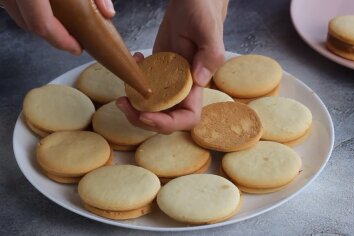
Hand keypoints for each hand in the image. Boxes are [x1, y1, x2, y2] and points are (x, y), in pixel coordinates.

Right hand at [1, 0, 114, 54]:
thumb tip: (107, 13)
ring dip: (39, 24)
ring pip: (17, 16)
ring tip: (62, 26)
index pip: (42, 24)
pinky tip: (45, 8)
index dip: (62, 41)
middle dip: (54, 37)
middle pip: (29, 24)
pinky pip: (11, 4)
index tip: (78, 49)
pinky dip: (27, 10)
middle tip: (74, 41)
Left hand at [117, 0, 227, 133]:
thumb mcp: (209, 31)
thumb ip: (210, 55)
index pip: (187, 118)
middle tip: (123, 102)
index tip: (146, 114)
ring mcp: (168, 80)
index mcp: (196, 85)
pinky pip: (144, 85)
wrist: (193, 3)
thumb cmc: (204, 13)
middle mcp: (182, 88)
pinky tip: (135, 60)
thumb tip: (199, 80)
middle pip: (164, 117)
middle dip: (142, 118)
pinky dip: (133, 81)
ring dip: (133, 105)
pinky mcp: (157, 70)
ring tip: (122, 89)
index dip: (167, 124)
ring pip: (151, 106)